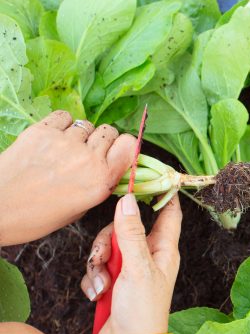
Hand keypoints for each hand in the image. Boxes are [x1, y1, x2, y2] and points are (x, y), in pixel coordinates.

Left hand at [0, 111, 135, 245]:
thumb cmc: (36, 217)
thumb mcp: (80, 209)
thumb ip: (99, 185)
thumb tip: (108, 168)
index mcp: (101, 180)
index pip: (130, 145)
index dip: (123, 147)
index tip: (115, 153)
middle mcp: (87, 158)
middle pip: (109, 132)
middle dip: (102, 141)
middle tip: (87, 153)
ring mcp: (64, 142)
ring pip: (86, 125)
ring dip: (80, 134)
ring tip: (64, 149)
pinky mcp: (42, 131)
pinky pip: (64, 117)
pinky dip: (62, 124)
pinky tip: (53, 138)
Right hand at [82, 194, 180, 333]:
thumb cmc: (142, 312)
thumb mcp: (137, 267)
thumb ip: (131, 233)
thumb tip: (128, 199)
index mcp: (164, 249)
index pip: (167, 212)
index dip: (160, 194)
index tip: (146, 177)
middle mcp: (148, 256)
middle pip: (125, 227)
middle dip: (109, 240)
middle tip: (105, 257)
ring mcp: (130, 269)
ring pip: (107, 248)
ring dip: (99, 265)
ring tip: (104, 284)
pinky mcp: (113, 282)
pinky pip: (97, 268)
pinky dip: (94, 280)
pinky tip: (99, 294)